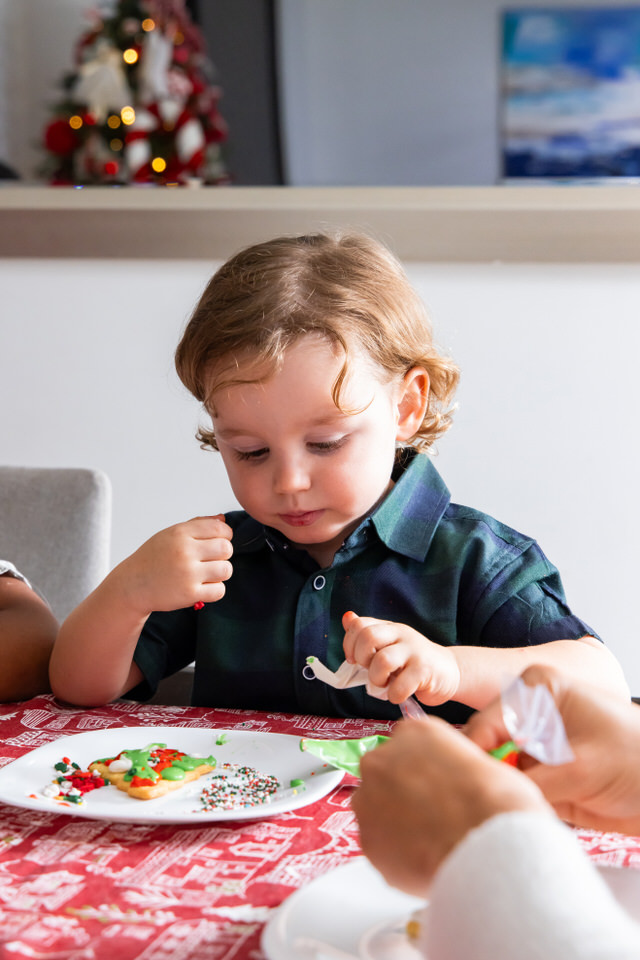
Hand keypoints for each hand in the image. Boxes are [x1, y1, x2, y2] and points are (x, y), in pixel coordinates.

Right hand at [116, 515, 232, 615]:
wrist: (132, 585)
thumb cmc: (153, 558)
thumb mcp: (170, 534)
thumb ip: (197, 524)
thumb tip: (223, 518)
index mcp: (180, 533)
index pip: (220, 528)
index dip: (225, 535)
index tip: (217, 542)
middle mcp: (184, 551)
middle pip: (226, 548)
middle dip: (223, 554)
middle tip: (211, 559)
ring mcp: (188, 574)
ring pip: (226, 570)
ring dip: (220, 573)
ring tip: (206, 573)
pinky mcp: (190, 594)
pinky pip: (219, 590)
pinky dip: (214, 590)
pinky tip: (202, 586)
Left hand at [342, 611, 459, 704]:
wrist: (449, 671)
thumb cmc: (413, 662)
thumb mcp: (390, 645)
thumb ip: (368, 634)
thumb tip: (347, 617)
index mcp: (390, 627)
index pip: (359, 625)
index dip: (350, 644)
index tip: (354, 660)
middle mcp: (402, 634)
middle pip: (368, 637)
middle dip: (362, 659)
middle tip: (370, 670)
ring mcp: (414, 651)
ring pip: (382, 661)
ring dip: (377, 679)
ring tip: (384, 684)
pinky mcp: (424, 670)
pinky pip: (399, 686)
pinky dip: (394, 695)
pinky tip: (399, 694)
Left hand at [352, 716, 548, 897]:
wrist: (488, 845)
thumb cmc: (496, 804)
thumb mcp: (481, 761)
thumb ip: (452, 765)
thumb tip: (452, 784)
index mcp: (415, 733)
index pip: (407, 745)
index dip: (422, 772)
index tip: (434, 788)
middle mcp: (383, 758)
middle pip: (386, 776)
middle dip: (404, 796)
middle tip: (433, 818)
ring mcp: (369, 797)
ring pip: (377, 810)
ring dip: (396, 823)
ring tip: (430, 842)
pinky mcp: (365, 837)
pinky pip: (378, 845)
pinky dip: (395, 854)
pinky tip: (423, 859)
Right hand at [465, 664, 639, 834]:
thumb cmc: (636, 760)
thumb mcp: (580, 768)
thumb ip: (530, 780)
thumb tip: (486, 792)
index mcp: (536, 689)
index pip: (486, 722)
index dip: (472, 754)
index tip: (463, 784)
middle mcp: (529, 714)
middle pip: (485, 746)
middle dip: (482, 776)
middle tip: (476, 804)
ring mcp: (533, 746)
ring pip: (496, 772)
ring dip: (495, 794)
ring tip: (491, 813)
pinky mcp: (541, 775)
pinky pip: (514, 792)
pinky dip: (511, 806)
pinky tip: (509, 816)